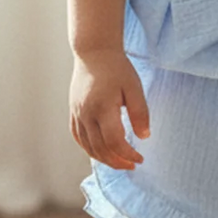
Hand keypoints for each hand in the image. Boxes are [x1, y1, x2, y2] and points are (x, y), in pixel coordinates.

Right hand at [70, 48, 149, 170]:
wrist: (94, 52)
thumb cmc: (116, 68)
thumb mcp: (134, 87)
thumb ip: (140, 113)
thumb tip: (144, 136)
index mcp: (103, 108)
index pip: (114, 141)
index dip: (128, 154)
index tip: (140, 158)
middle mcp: (86, 114)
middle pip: (100, 149)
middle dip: (117, 161)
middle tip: (132, 165)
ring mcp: (77, 114)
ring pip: (88, 146)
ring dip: (104, 159)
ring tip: (119, 162)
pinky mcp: (73, 112)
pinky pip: (78, 137)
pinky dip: (89, 149)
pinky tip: (101, 152)